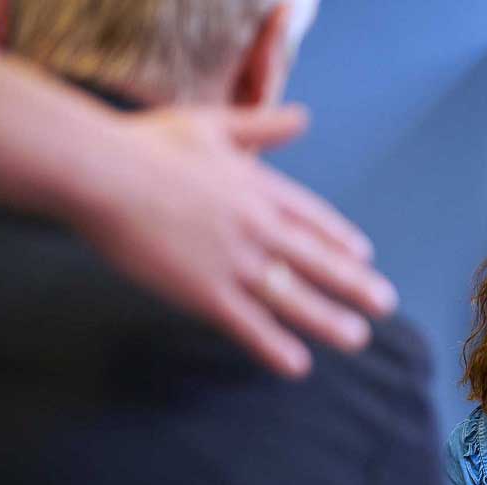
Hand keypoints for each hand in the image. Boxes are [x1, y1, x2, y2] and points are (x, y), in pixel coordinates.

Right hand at [75, 104, 396, 377]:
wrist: (101, 172)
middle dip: (354, 285)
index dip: (341, 239)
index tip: (364, 255)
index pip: (313, 219)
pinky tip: (297, 366)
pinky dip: (275, 347)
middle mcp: (259, 228)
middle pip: (318, 261)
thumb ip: (261, 126)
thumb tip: (302, 117)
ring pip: (295, 297)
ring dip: (329, 320)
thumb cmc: (148, 144)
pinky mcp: (206, 293)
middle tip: (384, 304)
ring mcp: (236, 263)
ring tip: (358, 338)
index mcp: (259, 188)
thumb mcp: (213, 124)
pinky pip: (250, 326)